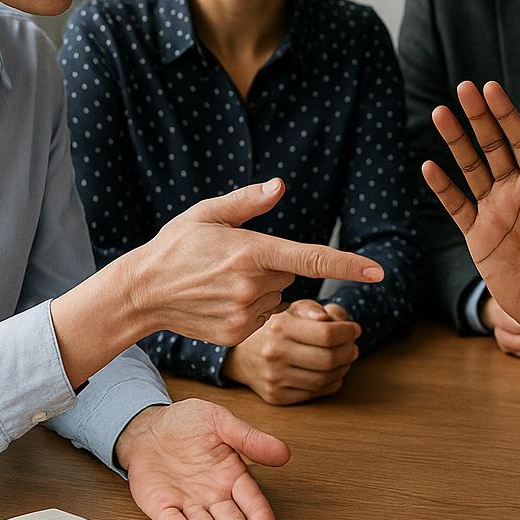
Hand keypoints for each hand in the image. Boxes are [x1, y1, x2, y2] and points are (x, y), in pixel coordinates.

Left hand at [117, 399, 289, 519]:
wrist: (147, 427)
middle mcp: (212, 495)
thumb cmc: (185, 422)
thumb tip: (283, 452)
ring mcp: (188, 504)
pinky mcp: (163, 508)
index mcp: (231, 475)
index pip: (251, 501)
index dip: (260, 518)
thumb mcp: (221, 421)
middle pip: (231, 519)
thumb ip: (249, 438)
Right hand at [129, 178, 382, 347]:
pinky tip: (220, 300)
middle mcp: (252, 285)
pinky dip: (249, 309)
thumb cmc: (177, 245)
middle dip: (271, 266)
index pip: (311, 259)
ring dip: (260, 289)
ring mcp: (245, 313)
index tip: (377, 272)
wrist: (142, 292)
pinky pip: (263, 318)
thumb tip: (281, 186)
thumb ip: (248, 200)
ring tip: (222, 282)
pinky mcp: (238, 334)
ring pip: (277, 297)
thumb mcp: (208, 213)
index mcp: (251, 251)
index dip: (347, 265)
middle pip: (289, 275)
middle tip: (233, 262)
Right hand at [223, 300, 361, 404]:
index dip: (348, 333)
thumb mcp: (291, 310)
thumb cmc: (275, 329)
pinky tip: (332, 373)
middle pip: (328, 359)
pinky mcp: (276, 396)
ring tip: (345, 359)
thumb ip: (313, 309)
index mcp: (279, 327)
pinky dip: (331, 383)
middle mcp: (274, 353)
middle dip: (349, 352)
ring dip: (343, 369)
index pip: (327, 334)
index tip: (354, 329)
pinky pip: (315, 393)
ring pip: (324, 379)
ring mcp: (274, 378)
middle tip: (354, 347)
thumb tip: (332, 319)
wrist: (242, 356)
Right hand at [422, 80, 519, 354]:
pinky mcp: (478, 238)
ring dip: (455, 142)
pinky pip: (457, 207)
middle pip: (492, 147)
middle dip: (478, 117)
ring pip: (470, 169)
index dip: (506, 116)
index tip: (492, 89)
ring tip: (441, 112)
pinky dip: (443, 188)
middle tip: (464, 86)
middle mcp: (516, 194)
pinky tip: (428, 166)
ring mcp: (494, 214)